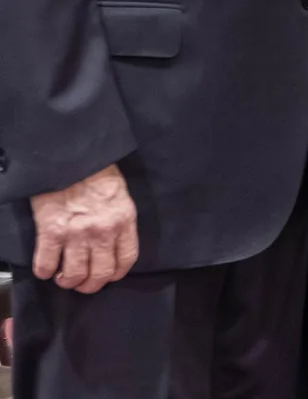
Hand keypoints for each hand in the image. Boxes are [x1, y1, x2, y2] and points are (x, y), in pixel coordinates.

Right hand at [29, 164, 138, 292]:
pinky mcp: (51, 232)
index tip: (107, 276)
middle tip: (82, 283)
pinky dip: (44, 271)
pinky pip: (46, 264)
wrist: (72, 158)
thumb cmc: (97, 173)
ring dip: (67, 281)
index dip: (116, 274)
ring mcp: (77, 234)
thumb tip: (112, 244)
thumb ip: (119, 221)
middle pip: (101, 274)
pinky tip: (45, 268)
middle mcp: (103, 231)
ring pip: (74, 275)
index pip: (126, 259)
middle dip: (91, 285)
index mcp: (124, 221)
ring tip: (63, 277)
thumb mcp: (120, 197)